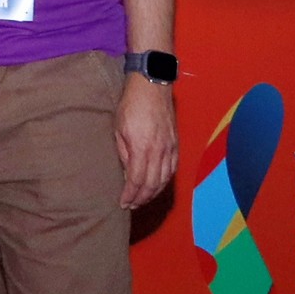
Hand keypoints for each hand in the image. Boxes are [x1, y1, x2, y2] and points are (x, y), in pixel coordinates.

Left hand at [116, 74, 178, 209]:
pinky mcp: (175, 144)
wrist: (152, 87)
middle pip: (152, 184)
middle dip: (141, 198)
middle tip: (131, 206)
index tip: (123, 203)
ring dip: (153, 193)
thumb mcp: (119, 129)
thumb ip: (124, 153)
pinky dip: (165, 181)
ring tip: (142, 200)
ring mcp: (170, 148)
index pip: (137, 180)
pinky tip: (157, 186)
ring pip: (164, 179)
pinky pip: (172, 169)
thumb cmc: (131, 106)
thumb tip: (126, 173)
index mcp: (142, 148)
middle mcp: (159, 151)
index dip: (130, 195)